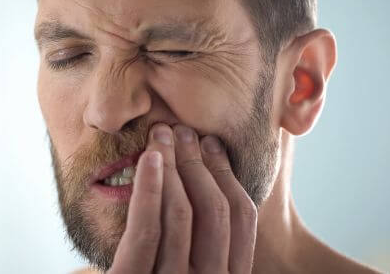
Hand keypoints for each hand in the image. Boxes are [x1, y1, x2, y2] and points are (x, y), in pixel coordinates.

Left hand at [107, 123, 256, 273]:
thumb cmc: (156, 273)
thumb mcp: (190, 264)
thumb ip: (203, 239)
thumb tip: (212, 176)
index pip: (242, 217)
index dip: (227, 173)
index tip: (210, 142)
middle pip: (214, 209)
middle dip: (199, 161)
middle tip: (181, 130)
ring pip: (180, 213)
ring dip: (171, 164)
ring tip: (159, 134)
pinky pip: (147, 231)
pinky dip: (149, 188)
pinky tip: (148, 158)